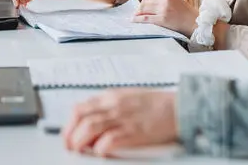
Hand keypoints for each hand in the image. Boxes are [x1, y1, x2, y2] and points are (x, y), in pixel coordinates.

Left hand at [62, 89, 177, 156]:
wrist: (180, 107)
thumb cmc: (157, 104)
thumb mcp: (127, 97)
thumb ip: (109, 107)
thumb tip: (92, 120)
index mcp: (111, 96)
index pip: (81, 107)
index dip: (69, 124)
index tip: (68, 134)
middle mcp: (114, 104)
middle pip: (81, 117)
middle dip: (70, 133)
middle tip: (69, 145)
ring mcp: (123, 117)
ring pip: (91, 127)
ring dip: (80, 141)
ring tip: (78, 150)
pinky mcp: (134, 131)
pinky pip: (110, 139)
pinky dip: (101, 146)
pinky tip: (99, 151)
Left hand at [132, 0, 197, 36]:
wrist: (198, 24)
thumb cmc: (188, 16)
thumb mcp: (176, 3)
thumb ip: (165, 3)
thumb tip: (149, 8)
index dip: (143, 5)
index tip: (139, 10)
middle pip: (145, 3)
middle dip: (138, 9)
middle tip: (134, 15)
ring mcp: (164, 9)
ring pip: (143, 9)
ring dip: (136, 14)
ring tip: (133, 19)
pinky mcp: (163, 19)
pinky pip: (146, 18)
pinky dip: (138, 20)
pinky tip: (134, 21)